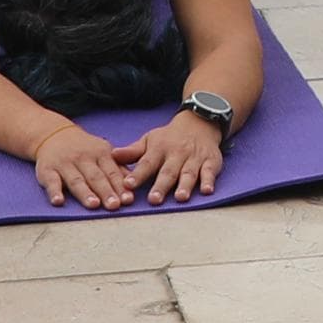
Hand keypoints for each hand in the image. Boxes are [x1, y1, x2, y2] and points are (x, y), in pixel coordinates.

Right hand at [28, 123, 134, 210]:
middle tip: (114, 205)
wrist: (54, 135)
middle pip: (96, 177)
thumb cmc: (85, 149)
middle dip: (106, 191)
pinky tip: (58, 201)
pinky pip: (51, 181)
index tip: (128, 200)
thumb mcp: (103, 153)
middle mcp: (83, 157)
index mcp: (100, 153)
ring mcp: (65, 163)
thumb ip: (118, 169)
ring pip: (76, 180)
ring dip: (85, 193)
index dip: (120, 186)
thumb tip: (134, 186)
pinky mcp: (48, 170)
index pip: (112, 172)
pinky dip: (54, 191)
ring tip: (93, 205)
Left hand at [113, 111, 228, 201]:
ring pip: (189, 172)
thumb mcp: (149, 140)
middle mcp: (177, 153)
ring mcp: (194, 157)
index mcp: (159, 148)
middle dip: (161, 186)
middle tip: (154, 200)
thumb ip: (132, 152)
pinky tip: (207, 190)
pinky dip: (209, 180)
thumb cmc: (169, 137)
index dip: (137, 174)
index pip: (147, 162)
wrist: (198, 122)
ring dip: (185, 185)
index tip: (127, 185)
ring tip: (180, 198)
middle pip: (168, 171)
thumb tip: (111, 156)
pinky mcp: (210, 161)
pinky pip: (210, 171)